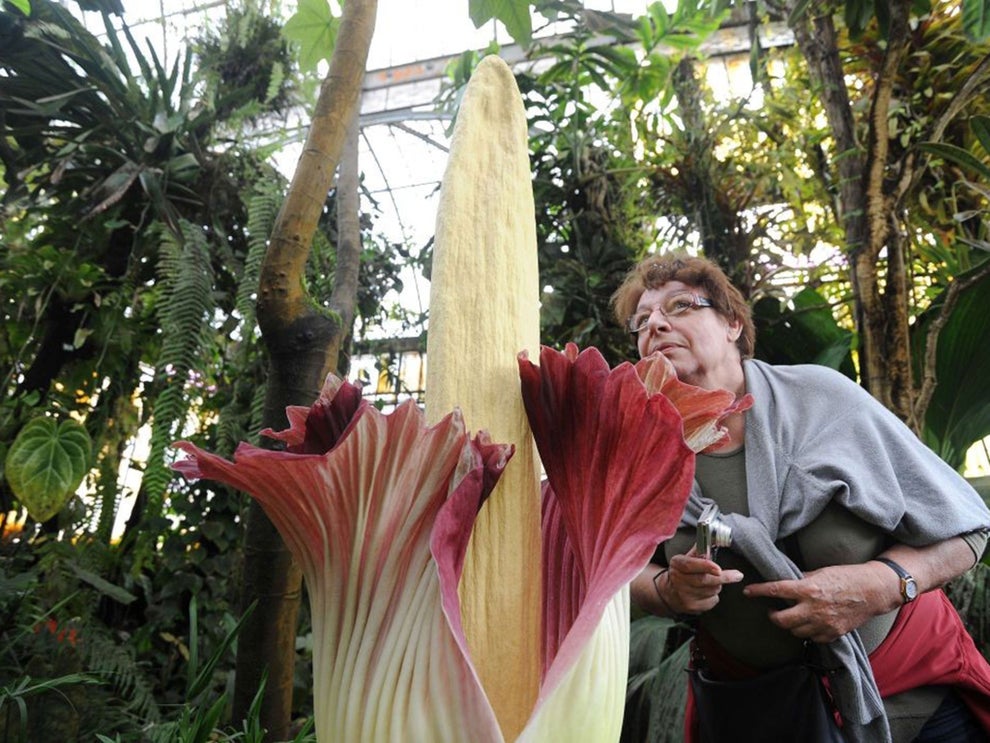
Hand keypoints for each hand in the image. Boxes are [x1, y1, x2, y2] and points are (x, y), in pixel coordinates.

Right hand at [663, 546, 743, 614]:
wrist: (669, 592)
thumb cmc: (684, 571)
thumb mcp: (688, 558)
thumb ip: (701, 550)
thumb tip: (715, 538)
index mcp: (677, 564)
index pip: (690, 565)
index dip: (705, 566)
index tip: (719, 569)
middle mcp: (678, 580)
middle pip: (704, 580)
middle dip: (724, 577)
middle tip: (737, 575)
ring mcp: (684, 595)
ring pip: (711, 591)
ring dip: (717, 586)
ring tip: (713, 582)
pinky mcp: (691, 607)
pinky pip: (711, 601)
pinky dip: (713, 597)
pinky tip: (707, 593)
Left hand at [742, 562, 889, 642]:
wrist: (873, 591)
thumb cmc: (847, 577)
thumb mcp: (820, 572)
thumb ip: (801, 579)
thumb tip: (784, 581)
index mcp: (808, 589)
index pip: (775, 590)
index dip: (758, 591)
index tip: (748, 591)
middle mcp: (814, 608)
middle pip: (781, 620)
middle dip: (773, 616)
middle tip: (772, 610)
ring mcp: (824, 624)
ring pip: (795, 632)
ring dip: (790, 624)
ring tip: (792, 616)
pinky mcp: (833, 634)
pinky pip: (812, 638)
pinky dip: (808, 632)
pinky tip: (809, 624)